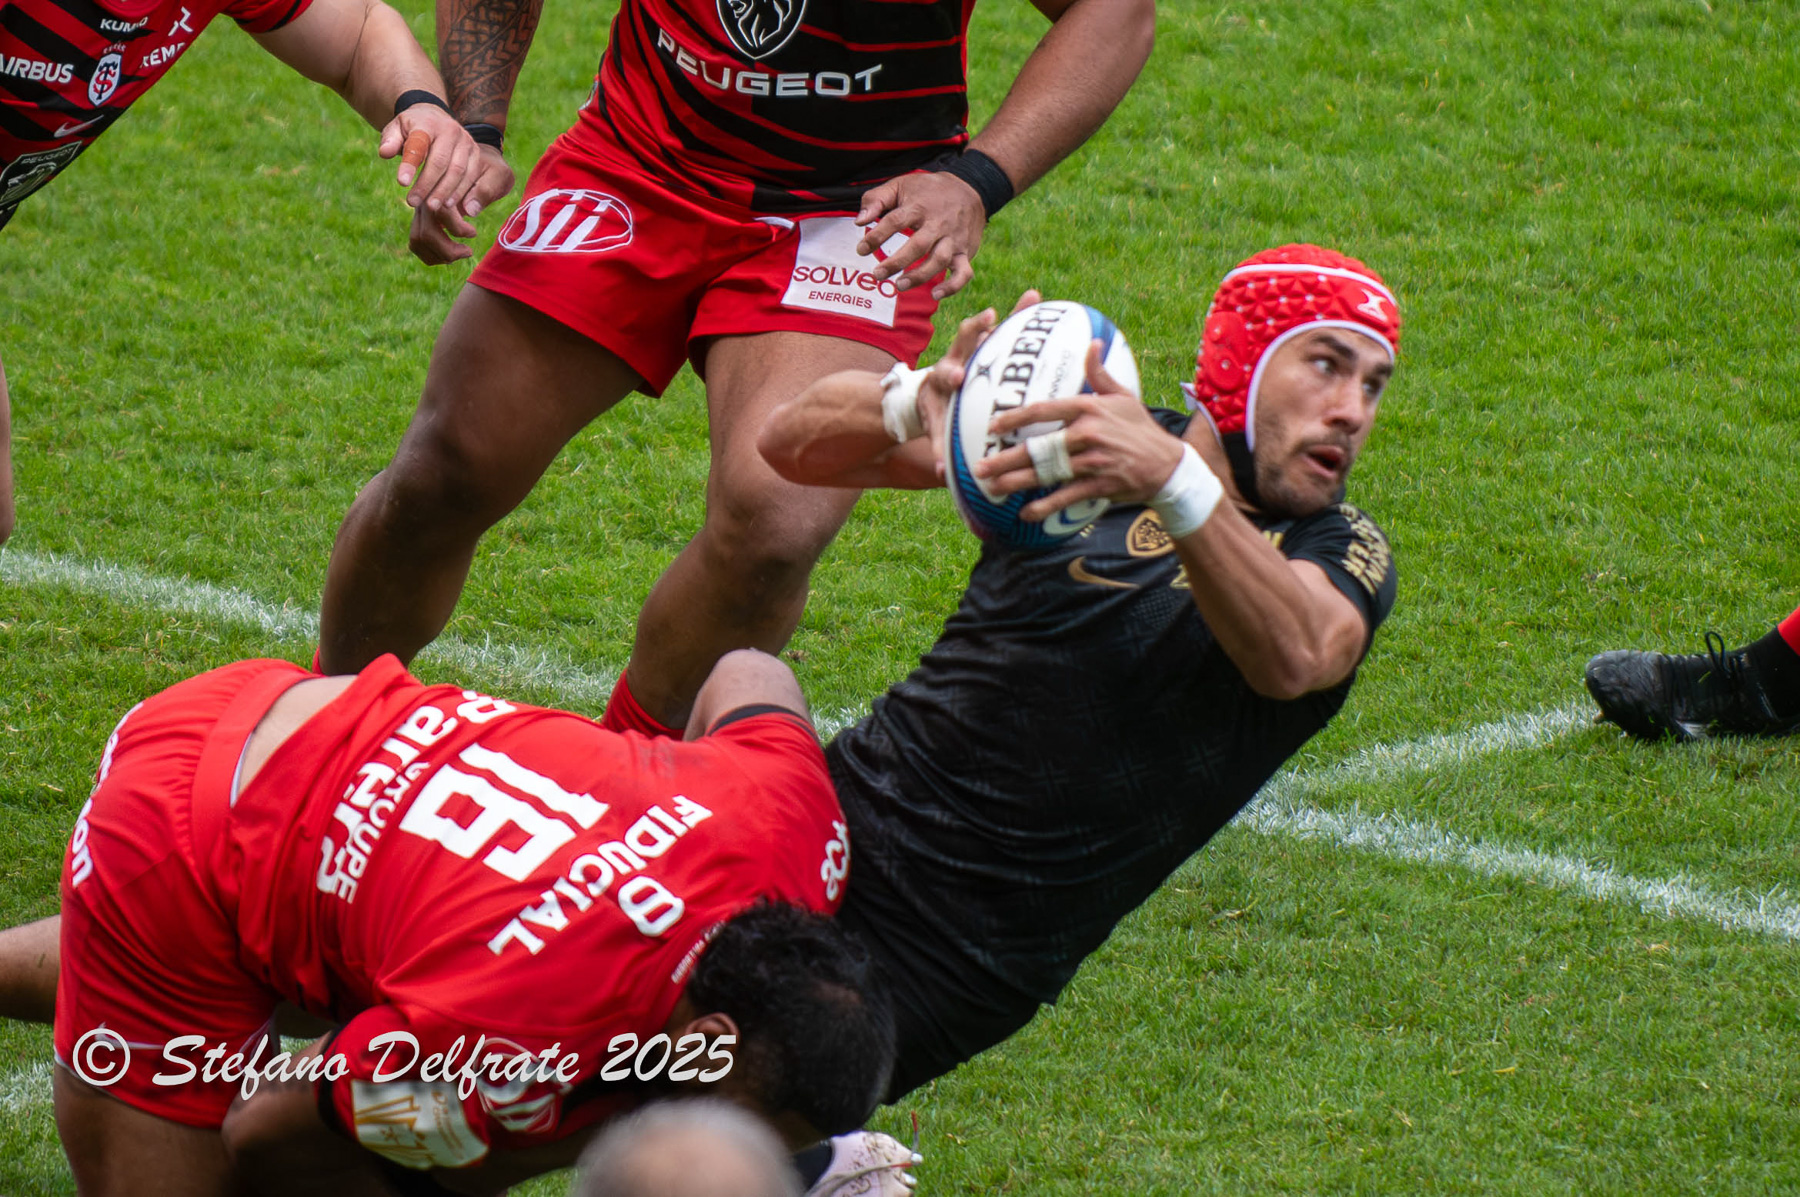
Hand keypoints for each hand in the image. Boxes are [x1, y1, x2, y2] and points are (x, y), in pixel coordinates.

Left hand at [379, 103, 483, 218]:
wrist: (436, 119)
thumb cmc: (412, 129)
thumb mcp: (396, 129)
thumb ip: (390, 141)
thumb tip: (385, 153)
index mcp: (428, 123)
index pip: (419, 144)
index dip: (410, 163)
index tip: (402, 183)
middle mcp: (450, 130)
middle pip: (440, 161)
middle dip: (427, 184)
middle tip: (412, 202)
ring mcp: (466, 142)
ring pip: (458, 171)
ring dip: (444, 192)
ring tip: (432, 208)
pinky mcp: (476, 153)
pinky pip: (471, 175)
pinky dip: (460, 192)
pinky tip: (449, 205)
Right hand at [406, 145, 515, 264]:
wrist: (483, 164)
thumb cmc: (493, 170)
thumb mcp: (498, 174)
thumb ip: (485, 189)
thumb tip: (469, 211)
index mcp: (441, 183)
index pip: (439, 211)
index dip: (456, 227)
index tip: (473, 232)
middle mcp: (426, 196)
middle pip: (424, 232)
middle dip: (446, 249)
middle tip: (468, 251)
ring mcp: (422, 207)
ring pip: (417, 240)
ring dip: (439, 255)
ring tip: (462, 253)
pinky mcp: (423, 217)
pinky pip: (417, 243)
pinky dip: (432, 255)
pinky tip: (451, 254)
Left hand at [854, 171, 986, 299]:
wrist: (969, 188)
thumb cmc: (927, 190)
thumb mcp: (900, 185)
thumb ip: (876, 200)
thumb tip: (859, 221)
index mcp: (918, 207)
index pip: (895, 221)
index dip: (877, 236)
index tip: (861, 250)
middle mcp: (937, 224)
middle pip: (918, 245)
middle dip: (897, 262)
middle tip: (877, 274)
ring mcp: (953, 239)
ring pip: (939, 260)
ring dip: (920, 275)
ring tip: (900, 285)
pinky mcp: (965, 252)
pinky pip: (963, 273)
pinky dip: (952, 286)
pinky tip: (935, 294)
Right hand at [916, 289, 1040, 477]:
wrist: (928, 396)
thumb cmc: (968, 367)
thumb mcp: (983, 345)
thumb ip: (1008, 322)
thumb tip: (1034, 293)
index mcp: (961, 354)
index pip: (967, 335)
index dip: (977, 326)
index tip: (991, 315)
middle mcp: (944, 374)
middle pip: (945, 368)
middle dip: (950, 371)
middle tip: (958, 375)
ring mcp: (935, 401)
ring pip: (935, 410)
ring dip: (939, 424)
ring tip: (944, 443)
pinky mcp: (932, 425)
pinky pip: (937, 442)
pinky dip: (939, 456)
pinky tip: (943, 470)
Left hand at [973, 340, 1182, 520]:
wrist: (1168, 465)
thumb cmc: (1141, 429)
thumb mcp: (1124, 396)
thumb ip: (1099, 374)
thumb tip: (1092, 342)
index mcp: (1088, 409)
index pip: (1043, 410)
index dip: (1015, 417)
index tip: (993, 424)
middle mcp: (1087, 434)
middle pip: (1038, 447)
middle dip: (1005, 459)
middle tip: (980, 467)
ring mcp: (1093, 462)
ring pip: (1047, 474)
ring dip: (1017, 483)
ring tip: (993, 489)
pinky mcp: (1100, 485)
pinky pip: (1066, 497)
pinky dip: (1046, 506)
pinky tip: (1025, 514)